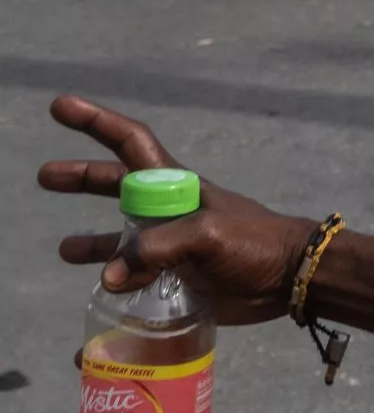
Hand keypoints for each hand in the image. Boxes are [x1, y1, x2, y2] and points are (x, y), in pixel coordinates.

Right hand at [40, 95, 312, 323]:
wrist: (291, 277)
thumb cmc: (256, 242)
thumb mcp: (207, 235)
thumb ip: (157, 249)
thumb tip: (109, 275)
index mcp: (175, 187)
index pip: (130, 143)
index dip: (96, 122)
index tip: (61, 106)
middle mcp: (167, 211)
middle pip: (115, 186)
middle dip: (81, 178)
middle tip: (44, 175)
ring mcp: (170, 246)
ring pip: (120, 240)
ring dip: (93, 244)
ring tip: (65, 251)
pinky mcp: (175, 279)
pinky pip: (135, 284)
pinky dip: (114, 293)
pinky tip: (97, 306)